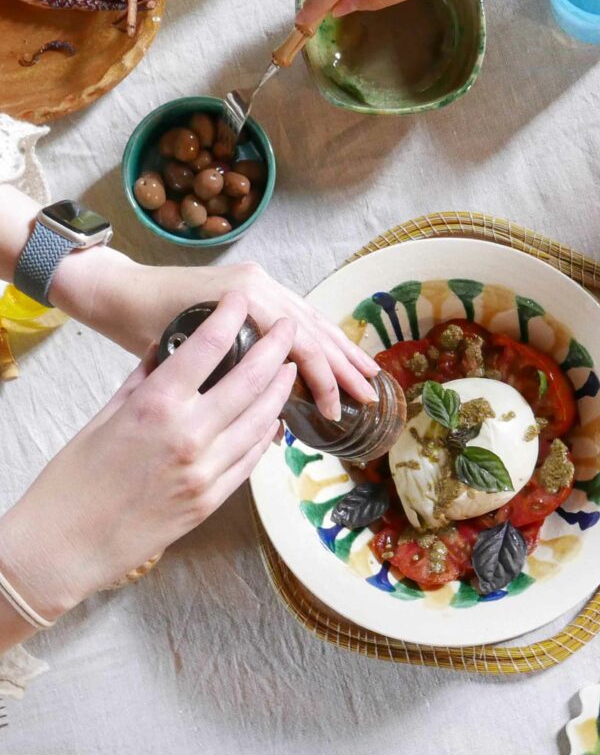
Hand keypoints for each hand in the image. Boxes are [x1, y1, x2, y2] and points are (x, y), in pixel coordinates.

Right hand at [0, 293, 295, 620]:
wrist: (65, 545)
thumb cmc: (75, 479)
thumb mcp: (106, 414)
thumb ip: (145, 378)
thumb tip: (169, 348)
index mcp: (156, 405)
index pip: (208, 347)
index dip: (231, 316)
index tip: (242, 299)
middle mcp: (189, 434)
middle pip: (251, 380)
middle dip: (276, 348)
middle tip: (288, 327)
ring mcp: (206, 471)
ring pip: (262, 420)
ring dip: (280, 390)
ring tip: (289, 368)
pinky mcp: (212, 500)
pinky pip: (251, 458)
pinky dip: (266, 433)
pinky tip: (273, 418)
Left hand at [51, 253, 379, 420]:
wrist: (117, 291)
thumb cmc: (139, 325)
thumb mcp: (183, 355)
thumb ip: (226, 376)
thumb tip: (270, 417)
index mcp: (246, 298)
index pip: (299, 343)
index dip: (322, 379)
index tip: (334, 410)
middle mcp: (260, 284)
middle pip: (314, 328)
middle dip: (345, 364)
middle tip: (371, 396)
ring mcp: (260, 282)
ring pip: (312, 318)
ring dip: (340, 348)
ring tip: (366, 375)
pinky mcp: (255, 286)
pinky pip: (297, 312)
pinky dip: (319, 335)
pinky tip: (334, 353)